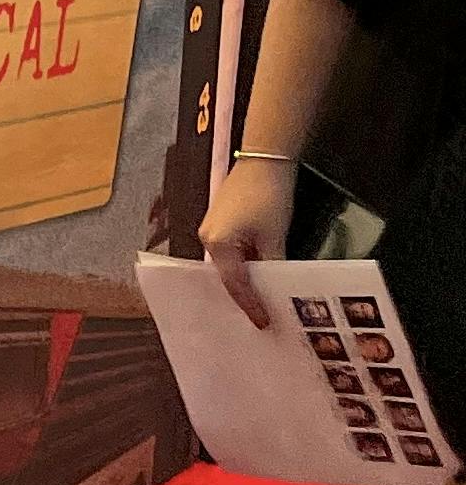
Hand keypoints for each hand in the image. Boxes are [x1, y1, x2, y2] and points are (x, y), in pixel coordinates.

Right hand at [198, 153, 298, 328]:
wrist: (265, 160)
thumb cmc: (268, 197)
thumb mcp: (275, 237)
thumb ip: (272, 266)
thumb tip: (277, 290)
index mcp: (217, 244)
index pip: (235, 284)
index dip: (251, 306)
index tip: (265, 324)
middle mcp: (208, 238)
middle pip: (227, 276)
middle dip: (245, 297)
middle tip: (264, 319)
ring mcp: (213, 229)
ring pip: (230, 265)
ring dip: (247, 280)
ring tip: (264, 300)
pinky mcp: (222, 222)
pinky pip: (232, 252)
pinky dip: (246, 265)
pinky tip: (261, 274)